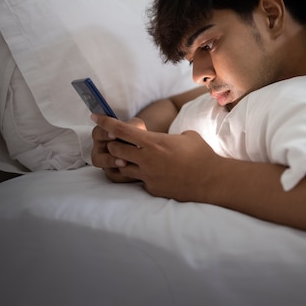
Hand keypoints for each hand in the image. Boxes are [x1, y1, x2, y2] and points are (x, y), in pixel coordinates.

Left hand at [91, 114, 220, 200]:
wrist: (210, 180)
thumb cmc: (201, 154)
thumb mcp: (186, 136)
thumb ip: (170, 137)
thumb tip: (168, 140)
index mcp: (153, 142)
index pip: (121, 130)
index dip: (105, 122)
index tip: (94, 116)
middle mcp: (146, 159)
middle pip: (115, 149)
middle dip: (114, 144)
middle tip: (118, 142)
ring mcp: (147, 176)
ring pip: (123, 167)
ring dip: (124, 161)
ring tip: (132, 159)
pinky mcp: (152, 189)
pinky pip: (140, 181)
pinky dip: (142, 176)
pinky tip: (155, 174)